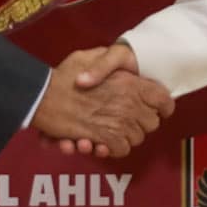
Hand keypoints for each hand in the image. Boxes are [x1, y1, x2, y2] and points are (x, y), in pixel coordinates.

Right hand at [32, 48, 171, 158]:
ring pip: (137, 138)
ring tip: (110, 131)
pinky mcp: (104, 138)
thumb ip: (106, 61)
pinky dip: (112, 148)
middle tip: (126, 120)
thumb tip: (121, 64)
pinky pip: (120, 149)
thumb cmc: (63, 75)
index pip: (163, 98)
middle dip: (141, 123)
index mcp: (129, 81)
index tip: (159, 109)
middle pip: (152, 122)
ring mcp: (118, 122)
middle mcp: (128, 102)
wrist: (43, 96)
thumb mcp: (88, 57)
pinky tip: (101, 141)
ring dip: (125, 137)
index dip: (164, 106)